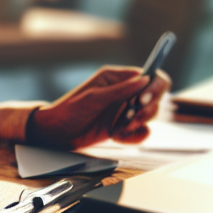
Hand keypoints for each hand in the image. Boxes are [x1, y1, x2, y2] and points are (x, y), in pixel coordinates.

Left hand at [27, 66, 170, 149]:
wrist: (57, 133)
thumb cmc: (70, 110)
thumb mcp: (94, 98)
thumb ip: (121, 90)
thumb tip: (145, 79)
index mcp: (117, 78)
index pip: (149, 76)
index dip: (154, 87)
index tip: (144, 99)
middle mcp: (125, 92)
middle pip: (155, 97)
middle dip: (148, 109)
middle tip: (131, 117)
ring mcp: (125, 110)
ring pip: (150, 115)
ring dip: (140, 123)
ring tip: (121, 128)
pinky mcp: (123, 127)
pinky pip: (141, 132)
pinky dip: (134, 136)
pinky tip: (118, 137)